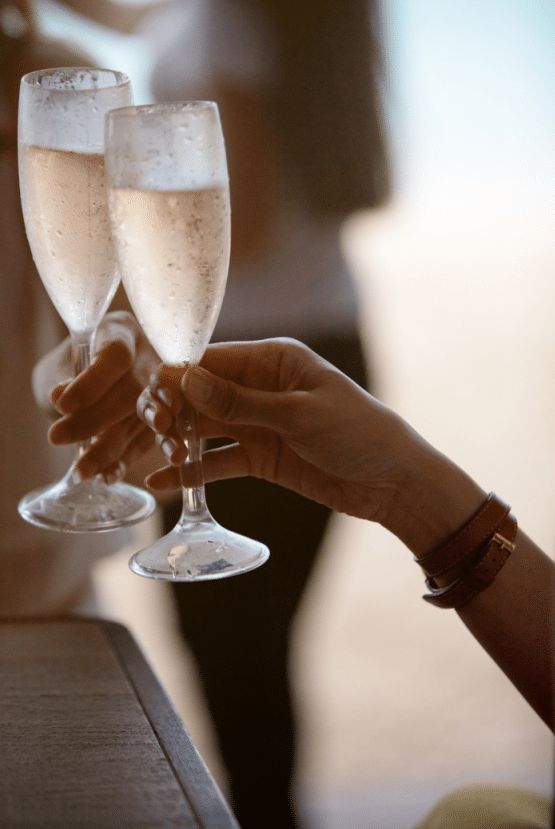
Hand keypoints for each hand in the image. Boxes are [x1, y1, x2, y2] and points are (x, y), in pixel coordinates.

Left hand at [46, 311, 160, 481]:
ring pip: (141, 423)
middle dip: (96, 419)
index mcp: (125, 333)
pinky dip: (124, 462)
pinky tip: (107, 476)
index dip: (92, 381)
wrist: (95, 378)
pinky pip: (147, 443)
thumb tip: (60, 396)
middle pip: (134, 391)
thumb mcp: (65, 361)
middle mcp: (152, 359)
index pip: (116, 356)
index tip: (62, 403)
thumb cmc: (75, 362)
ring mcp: (164, 392)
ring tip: (85, 471)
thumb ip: (66, 375)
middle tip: (58, 438)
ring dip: (111, 449)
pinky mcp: (165, 424)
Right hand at [139, 338, 419, 519]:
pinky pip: (218, 462)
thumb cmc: (358, 432)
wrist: (392, 482)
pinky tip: (164, 481)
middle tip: (156, 431)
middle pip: (201, 394)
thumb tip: (186, 379)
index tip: (153, 397)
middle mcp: (259, 387)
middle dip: (174, 409)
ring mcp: (257, 423)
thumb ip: (241, 402)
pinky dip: (193, 471)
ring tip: (162, 454)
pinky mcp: (259, 457)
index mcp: (273, 360)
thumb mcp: (299, 414)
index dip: (178, 377)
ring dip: (180, 439)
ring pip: (204, 427)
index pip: (212, 360)